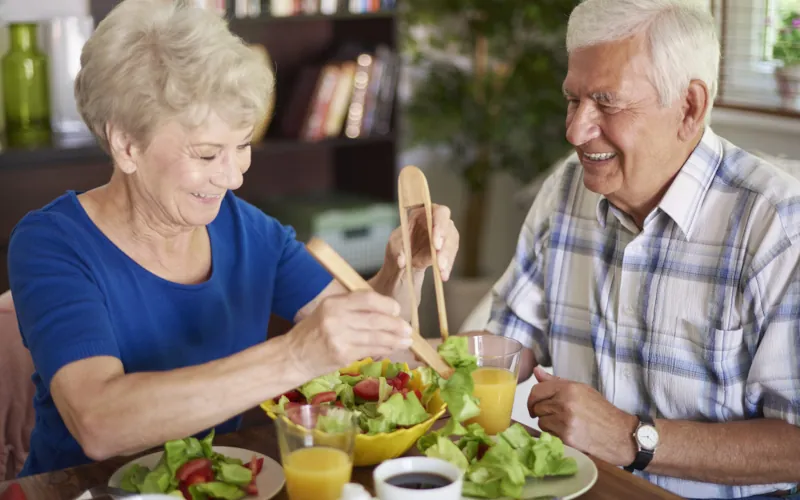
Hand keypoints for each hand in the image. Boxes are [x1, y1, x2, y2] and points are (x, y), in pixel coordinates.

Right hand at [288, 291, 412, 376]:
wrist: (292, 357)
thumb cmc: (312, 332)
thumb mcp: (327, 311)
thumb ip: (352, 308)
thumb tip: (385, 310)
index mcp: (334, 303)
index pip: (367, 298)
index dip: (386, 304)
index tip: (397, 310)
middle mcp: (336, 318)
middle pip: (376, 319)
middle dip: (396, 325)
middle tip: (408, 329)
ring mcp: (340, 338)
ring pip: (376, 337)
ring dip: (395, 340)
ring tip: (406, 341)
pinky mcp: (342, 355)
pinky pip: (370, 350)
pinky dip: (385, 349)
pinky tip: (392, 349)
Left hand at [385, 204, 458, 279]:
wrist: (404, 259)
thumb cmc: (399, 245)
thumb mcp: (394, 246)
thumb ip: (398, 251)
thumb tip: (402, 261)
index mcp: (424, 213)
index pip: (438, 212)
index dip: (440, 225)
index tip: (436, 242)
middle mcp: (438, 222)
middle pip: (448, 229)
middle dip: (445, 245)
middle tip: (439, 261)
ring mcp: (445, 235)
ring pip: (452, 244)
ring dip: (447, 258)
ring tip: (441, 271)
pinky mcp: (447, 249)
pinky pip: (450, 257)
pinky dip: (447, 267)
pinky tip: (443, 276)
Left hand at [527, 366, 637, 465]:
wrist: (619, 434)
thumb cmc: (601, 411)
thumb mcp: (581, 390)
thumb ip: (556, 381)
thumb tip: (536, 371)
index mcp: (569, 388)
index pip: (537, 390)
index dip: (533, 399)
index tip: (535, 404)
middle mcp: (565, 402)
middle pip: (537, 407)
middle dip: (543, 412)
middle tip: (556, 415)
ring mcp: (564, 420)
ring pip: (540, 421)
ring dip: (548, 424)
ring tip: (564, 424)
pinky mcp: (566, 437)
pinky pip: (548, 434)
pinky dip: (554, 434)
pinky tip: (567, 432)